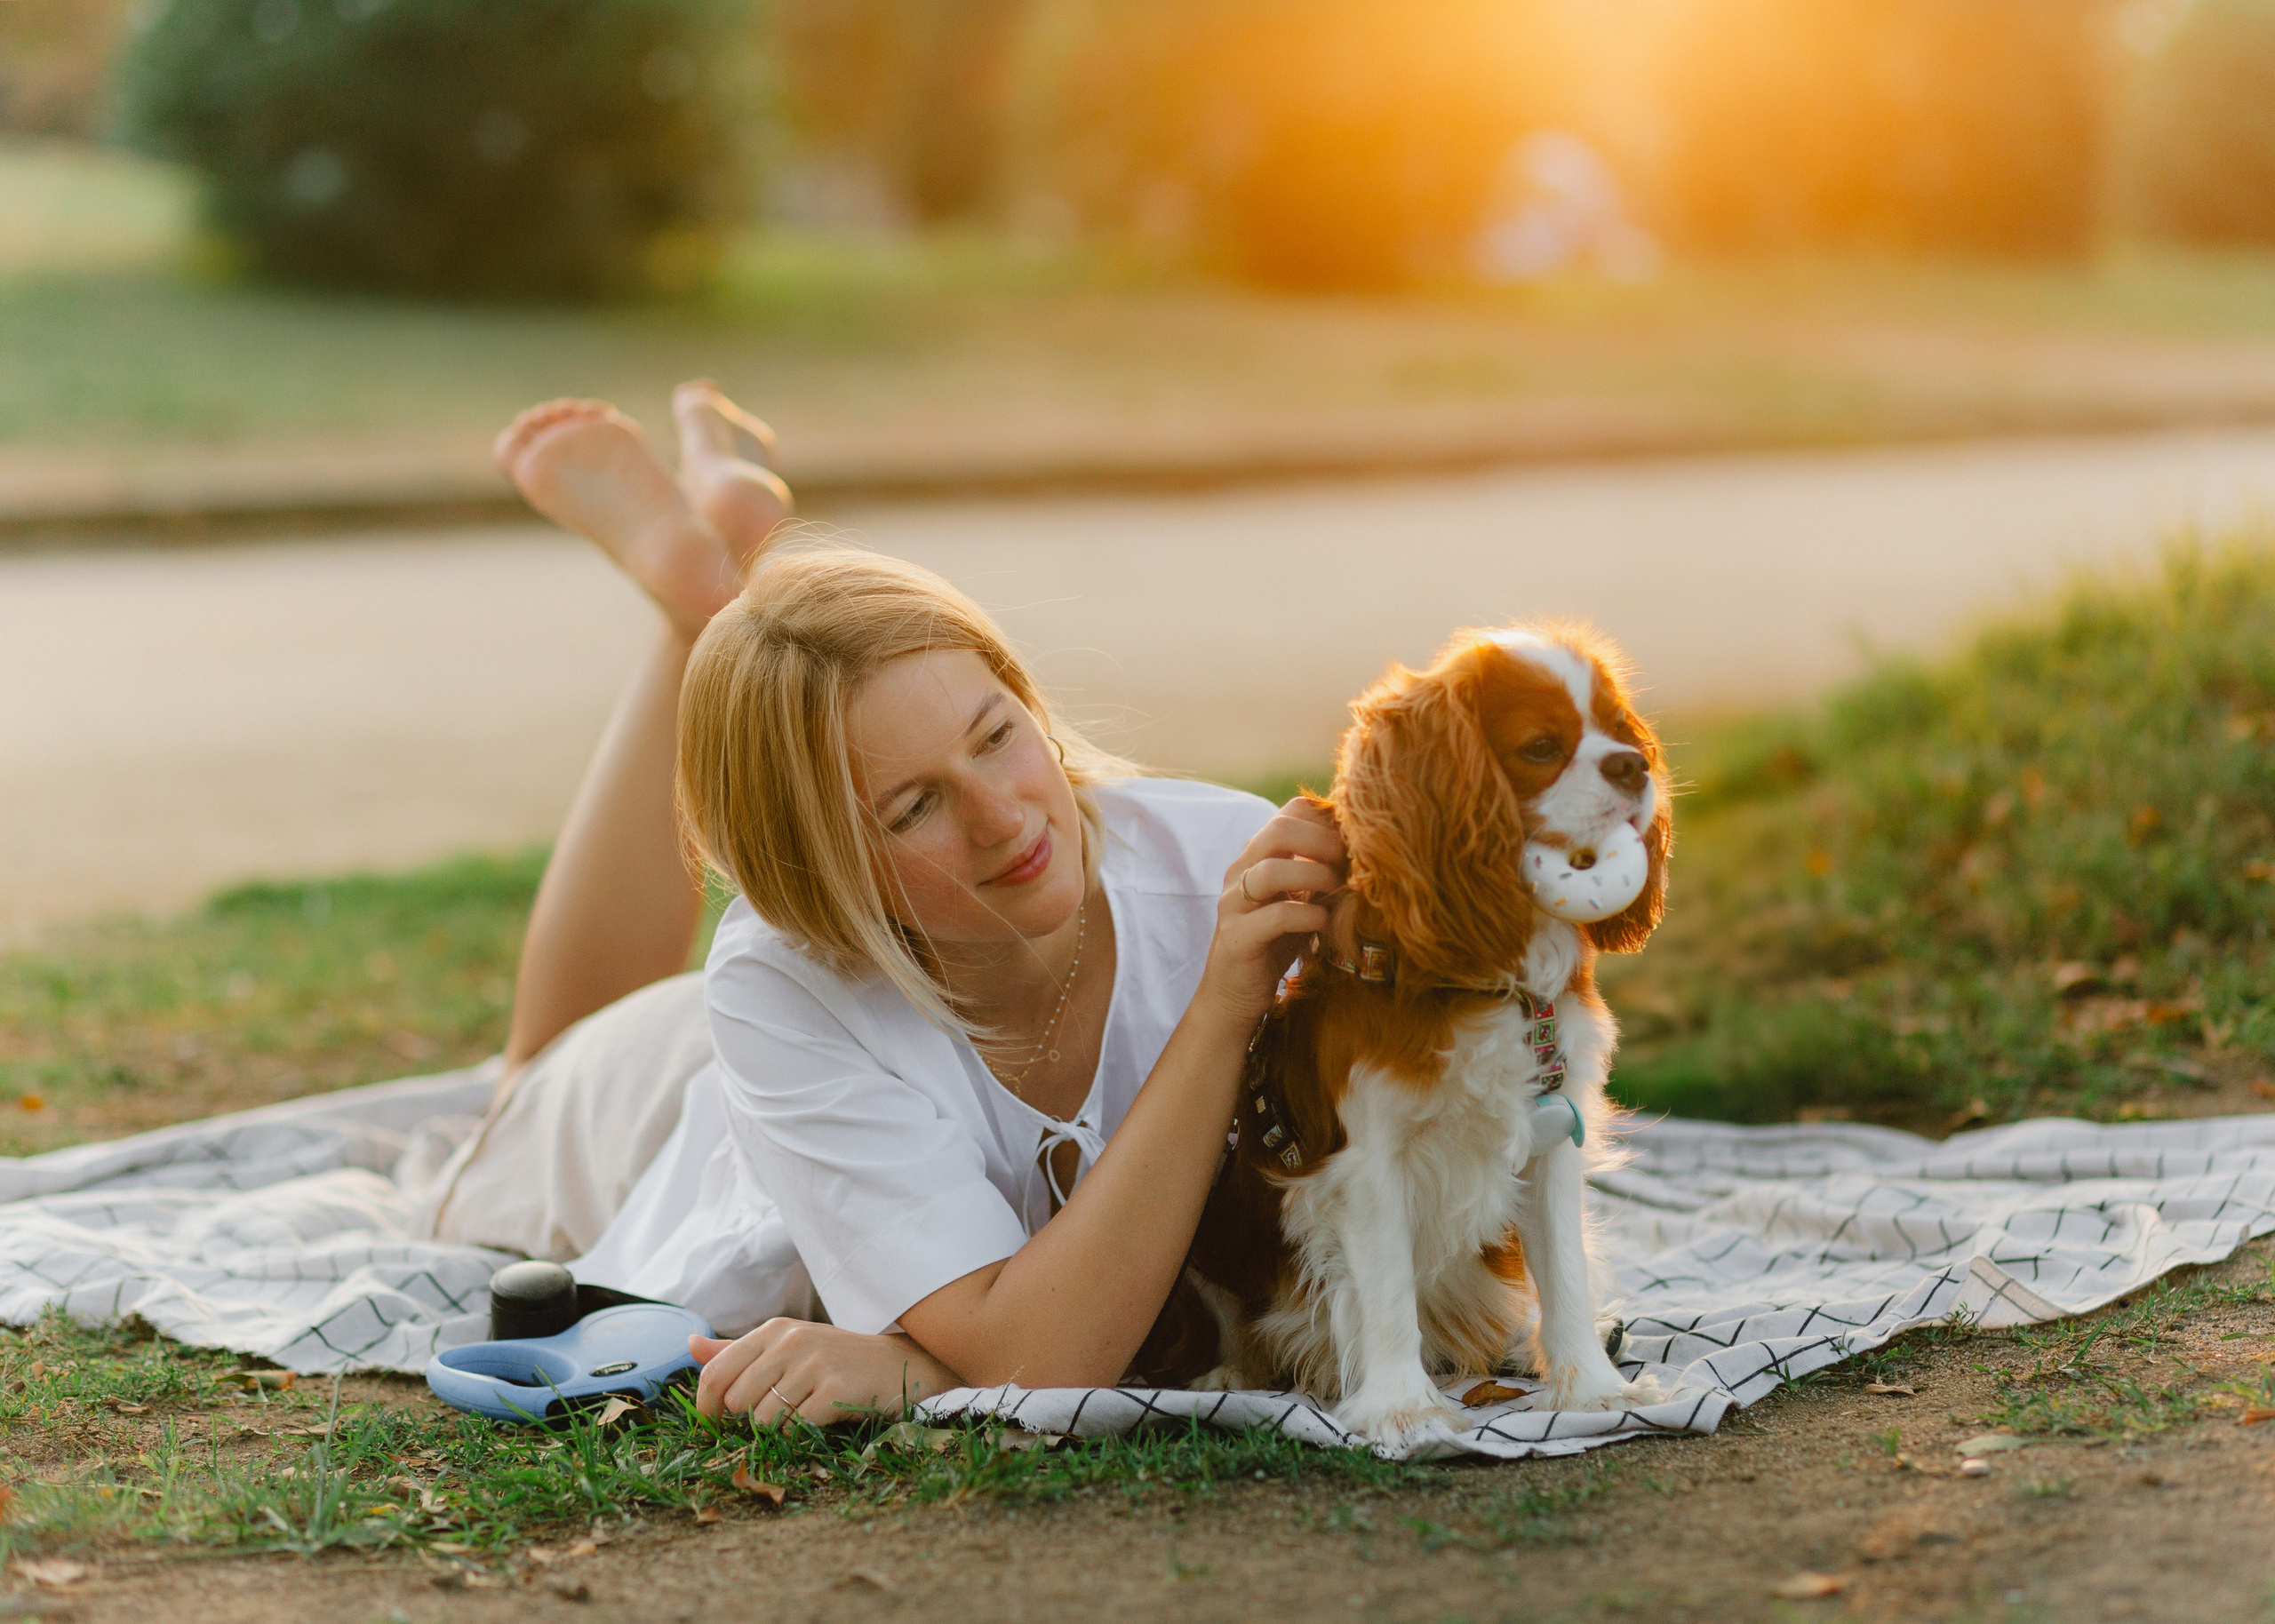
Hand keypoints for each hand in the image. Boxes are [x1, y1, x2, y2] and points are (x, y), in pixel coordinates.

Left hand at [690, 1321, 963, 1425]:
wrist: (902, 1363)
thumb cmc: (836, 1361)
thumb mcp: (787, 1347)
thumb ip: (737, 1351)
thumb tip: (690, 1343)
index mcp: (772, 1330)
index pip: (715, 1372)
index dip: (706, 1408)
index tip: (714, 1429)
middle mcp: (790, 1341)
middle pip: (735, 1401)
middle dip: (745, 1424)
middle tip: (771, 1425)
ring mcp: (813, 1363)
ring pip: (762, 1418)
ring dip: (776, 1432)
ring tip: (800, 1421)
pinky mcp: (835, 1388)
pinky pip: (794, 1428)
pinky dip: (799, 1436)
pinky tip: (817, 1424)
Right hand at [1199, 796, 1344, 1024]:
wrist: (1232, 996)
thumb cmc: (1274, 944)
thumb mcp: (1298, 898)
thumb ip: (1317, 870)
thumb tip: (1365, 847)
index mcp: (1257, 855)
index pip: (1291, 811)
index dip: (1328, 822)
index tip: (1353, 846)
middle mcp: (1240, 872)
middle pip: (1278, 830)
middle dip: (1324, 843)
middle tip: (1350, 865)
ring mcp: (1234, 905)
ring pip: (1270, 871)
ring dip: (1315, 877)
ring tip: (1337, 892)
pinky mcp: (1237, 939)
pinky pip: (1275, 917)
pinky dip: (1308, 916)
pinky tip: (1323, 925)